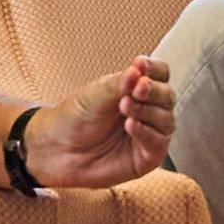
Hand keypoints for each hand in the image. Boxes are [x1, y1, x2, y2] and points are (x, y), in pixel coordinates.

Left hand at [35, 57, 172, 190]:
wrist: (56, 148)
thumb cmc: (74, 118)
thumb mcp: (97, 93)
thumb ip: (121, 81)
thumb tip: (140, 70)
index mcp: (137, 90)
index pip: (160, 75)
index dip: (154, 69)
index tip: (141, 65)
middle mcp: (147, 111)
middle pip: (167, 96)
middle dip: (153, 90)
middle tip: (137, 88)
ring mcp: (148, 135)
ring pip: (167, 120)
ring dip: (148, 110)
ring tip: (125, 106)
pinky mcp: (146, 158)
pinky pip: (158, 144)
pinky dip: (146, 132)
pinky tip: (130, 125)